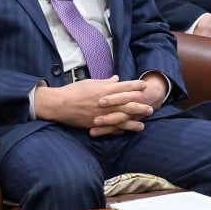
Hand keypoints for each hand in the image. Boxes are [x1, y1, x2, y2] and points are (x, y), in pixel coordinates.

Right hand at [35, 76, 154, 134]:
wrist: (59, 104)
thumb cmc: (74, 91)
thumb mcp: (91, 82)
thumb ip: (105, 82)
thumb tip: (117, 79)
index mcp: (104, 90)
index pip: (124, 87)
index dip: (136, 85)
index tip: (145, 86)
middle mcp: (105, 102)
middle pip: (127, 104)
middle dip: (140, 106)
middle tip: (151, 108)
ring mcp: (101, 114)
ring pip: (121, 118)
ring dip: (133, 121)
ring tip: (143, 123)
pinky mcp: (95, 124)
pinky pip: (110, 128)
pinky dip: (119, 129)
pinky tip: (126, 130)